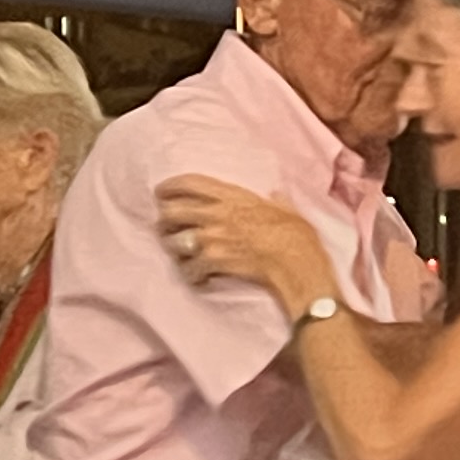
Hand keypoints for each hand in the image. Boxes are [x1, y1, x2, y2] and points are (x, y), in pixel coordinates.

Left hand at [155, 173, 333, 309]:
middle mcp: (216, 213)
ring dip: (176, 251)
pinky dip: (192, 274)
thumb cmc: (298, 237)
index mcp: (233, 195)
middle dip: (165, 221)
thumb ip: (278, 200)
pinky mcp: (213, 261)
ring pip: (173, 242)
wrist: (299, 265)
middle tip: (167, 229)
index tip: (161, 193)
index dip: (169, 187)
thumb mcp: (289, 210)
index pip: (188, 182)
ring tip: (184, 257)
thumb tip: (278, 194)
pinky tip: (200, 277)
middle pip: (171, 212)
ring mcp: (212, 237)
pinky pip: (188, 268)